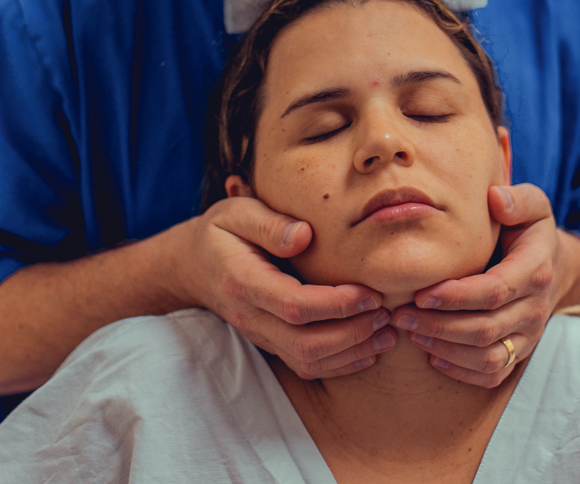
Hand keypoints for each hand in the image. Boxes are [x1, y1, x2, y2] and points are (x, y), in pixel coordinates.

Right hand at [173, 196, 396, 378]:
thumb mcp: (236, 213)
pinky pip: (306, 366)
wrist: (192, 266)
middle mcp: (250, 317)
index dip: (336, 305)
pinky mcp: (271, 343)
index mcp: (243, 282)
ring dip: (352, 353)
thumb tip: (304, 236)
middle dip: (352, 334)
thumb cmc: (221, 233)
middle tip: (386, 313)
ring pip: (307, 361)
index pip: (294, 305)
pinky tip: (369, 349)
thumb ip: (269, 223)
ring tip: (387, 333)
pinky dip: (342, 364)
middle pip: (304, 344)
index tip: (370, 294)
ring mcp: (260, 335)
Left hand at [391, 183, 558, 386]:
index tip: (420, 294)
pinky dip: (462, 371)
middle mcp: (535, 308)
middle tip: (401, 316)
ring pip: (489, 357)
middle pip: (486, 328)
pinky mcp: (520, 352)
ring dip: (446, 349)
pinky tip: (432, 356)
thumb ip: (518, 199)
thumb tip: (496, 199)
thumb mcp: (533, 206)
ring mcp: (529, 335)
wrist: (554, 266)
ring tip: (411, 334)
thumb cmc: (528, 231)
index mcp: (535, 270)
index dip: (456, 296)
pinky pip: (494, 374)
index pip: (494, 291)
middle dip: (439, 325)